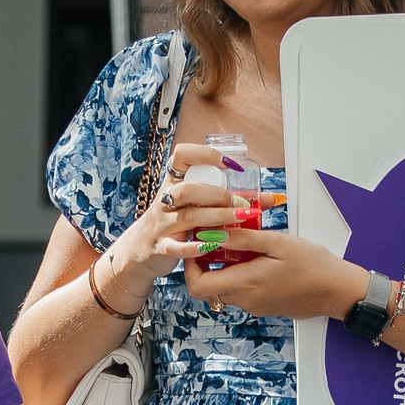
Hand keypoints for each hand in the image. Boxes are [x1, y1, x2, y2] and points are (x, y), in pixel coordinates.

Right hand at [90, 143, 240, 307]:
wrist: (139, 250)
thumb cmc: (173, 222)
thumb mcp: (190, 204)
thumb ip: (221, 199)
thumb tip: (265, 198)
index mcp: (172, 183)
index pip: (181, 155)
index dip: (206, 154)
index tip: (229, 163)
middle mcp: (165, 200)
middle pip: (187, 189)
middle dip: (217, 193)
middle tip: (239, 202)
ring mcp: (162, 224)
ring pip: (187, 216)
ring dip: (217, 216)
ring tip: (240, 218)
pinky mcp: (162, 248)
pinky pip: (176, 247)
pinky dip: (195, 247)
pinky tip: (213, 245)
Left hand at [182, 224, 370, 320]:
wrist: (338, 291)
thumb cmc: (314, 266)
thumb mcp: (278, 242)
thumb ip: (243, 239)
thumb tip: (214, 234)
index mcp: (246, 283)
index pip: (198, 286)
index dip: (189, 267)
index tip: (196, 247)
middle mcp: (246, 299)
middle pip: (208, 288)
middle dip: (206, 265)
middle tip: (215, 242)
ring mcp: (255, 306)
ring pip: (225, 289)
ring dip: (225, 269)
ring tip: (241, 246)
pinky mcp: (264, 306)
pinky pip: (242, 292)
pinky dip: (240, 276)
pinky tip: (257, 259)